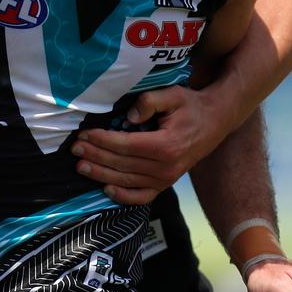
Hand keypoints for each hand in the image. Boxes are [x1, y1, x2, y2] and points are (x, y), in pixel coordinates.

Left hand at [71, 86, 225, 203]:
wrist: (216, 121)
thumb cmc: (191, 106)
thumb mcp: (173, 95)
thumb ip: (150, 102)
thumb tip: (129, 117)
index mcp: (166, 145)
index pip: (125, 145)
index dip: (102, 141)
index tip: (84, 135)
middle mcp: (166, 167)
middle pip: (122, 164)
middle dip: (96, 156)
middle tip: (75, 149)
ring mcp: (167, 178)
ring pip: (127, 180)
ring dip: (101, 174)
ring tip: (81, 166)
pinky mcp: (167, 183)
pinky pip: (143, 196)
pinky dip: (124, 196)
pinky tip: (106, 189)